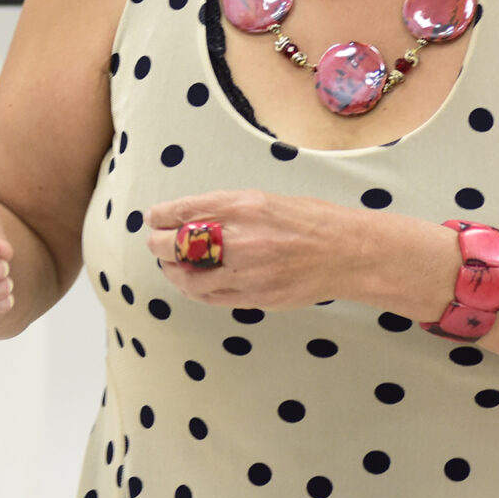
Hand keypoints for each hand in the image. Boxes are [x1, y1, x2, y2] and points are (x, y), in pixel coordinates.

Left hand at [142, 190, 401, 311]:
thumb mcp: (267, 200)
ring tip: (169, 266)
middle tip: (154, 242)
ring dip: (172, 271)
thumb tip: (192, 216)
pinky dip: (194, 291)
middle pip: (180, 244)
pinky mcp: (254, 297)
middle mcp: (242, 237)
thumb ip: (229, 209)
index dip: (163, 215)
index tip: (152, 217)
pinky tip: (191, 284)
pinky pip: (211, 297)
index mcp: (245, 205)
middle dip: (159, 243)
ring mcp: (247, 271)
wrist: (346, 252)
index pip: (187, 210)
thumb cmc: (310, 220)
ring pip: (190, 276)